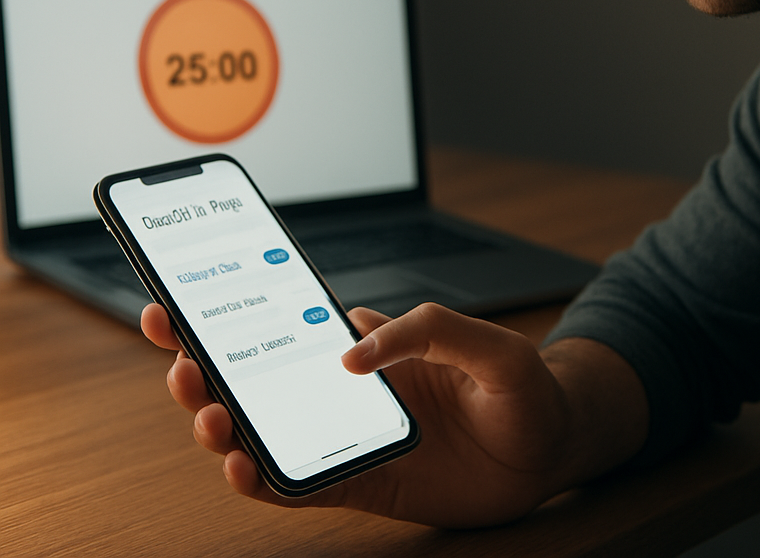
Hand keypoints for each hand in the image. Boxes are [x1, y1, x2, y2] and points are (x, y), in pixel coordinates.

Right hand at [141, 301, 630, 526]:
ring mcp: (349, 437)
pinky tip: (242, 469)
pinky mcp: (362, 482)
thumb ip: (427, 331)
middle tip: (180, 362)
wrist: (551, 449)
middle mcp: (346, 389)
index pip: (288, 324)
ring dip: (225, 425)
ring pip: (267, 432)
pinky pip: (301, 486)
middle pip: (258, 379)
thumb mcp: (487, 342)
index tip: (180, 304)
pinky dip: (265, 481)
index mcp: (369, 344)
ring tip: (209, 416)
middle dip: (206, 369)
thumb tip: (352, 353)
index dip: (231, 315)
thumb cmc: (520, 386)